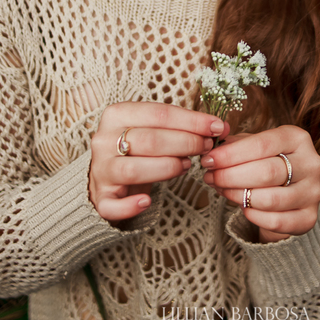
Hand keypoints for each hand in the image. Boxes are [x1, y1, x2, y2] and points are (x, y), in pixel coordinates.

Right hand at [89, 101, 227, 220]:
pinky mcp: (100, 196)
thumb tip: (219, 127)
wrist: (109, 172)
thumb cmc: (138, 148)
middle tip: (206, 147)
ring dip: (167, 168)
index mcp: (116, 114)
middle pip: (150, 141)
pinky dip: (130, 206)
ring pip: (133, 169)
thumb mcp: (153, 128)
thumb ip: (181, 126)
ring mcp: (100, 169)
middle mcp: (103, 140)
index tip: (218, 127)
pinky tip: (147, 202)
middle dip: (186, 143)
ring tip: (187, 166)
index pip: (159, 113)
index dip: (192, 121)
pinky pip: (112, 205)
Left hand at [201, 125, 319, 242]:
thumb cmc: (266, 162)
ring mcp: (313, 192)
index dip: (231, 154)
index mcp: (297, 138)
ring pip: (270, 199)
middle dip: (231, 176)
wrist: (288, 191)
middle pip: (267, 172)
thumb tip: (212, 150)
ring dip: (238, 196)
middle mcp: (311, 163)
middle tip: (210, 177)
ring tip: (222, 190)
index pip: (262, 144)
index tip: (209, 160)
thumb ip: (234, 145)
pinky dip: (254, 216)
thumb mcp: (253, 146)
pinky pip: (277, 221)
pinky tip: (243, 208)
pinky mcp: (309, 217)